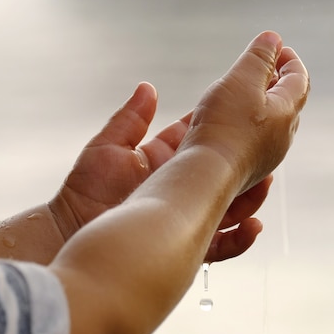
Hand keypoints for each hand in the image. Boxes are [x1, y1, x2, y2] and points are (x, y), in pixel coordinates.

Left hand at [49, 83, 271, 261]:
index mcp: (162, 161)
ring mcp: (181, 217)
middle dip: (244, 163)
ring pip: (227, 207)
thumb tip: (148, 88)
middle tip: (266, 151)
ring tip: (266, 183)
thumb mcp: (107, 147)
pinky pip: (219, 245)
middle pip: (221, 174)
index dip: (222, 129)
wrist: (67, 233)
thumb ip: (131, 119)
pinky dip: (239, 238)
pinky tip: (254, 226)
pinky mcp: (181, 245)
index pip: (200, 141)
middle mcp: (176, 188)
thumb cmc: (83, 191)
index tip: (243, 114)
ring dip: (249, 197)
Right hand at [180, 31, 308, 193]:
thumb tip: (273, 38)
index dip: (289, 59)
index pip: (299, 79)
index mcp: (287, 111)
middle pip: (287, 102)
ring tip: (244, 94)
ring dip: (261, 105)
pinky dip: (247, 124)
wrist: (207, 175)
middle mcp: (283, 137)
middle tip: (263, 68)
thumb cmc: (224, 126)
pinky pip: (254, 141)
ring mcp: (267, 156)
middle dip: (276, 82)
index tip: (277, 48)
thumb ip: (258, 57)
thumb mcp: (241, 80)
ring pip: (270, 124)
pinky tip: (229, 124)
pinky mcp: (248, 169)